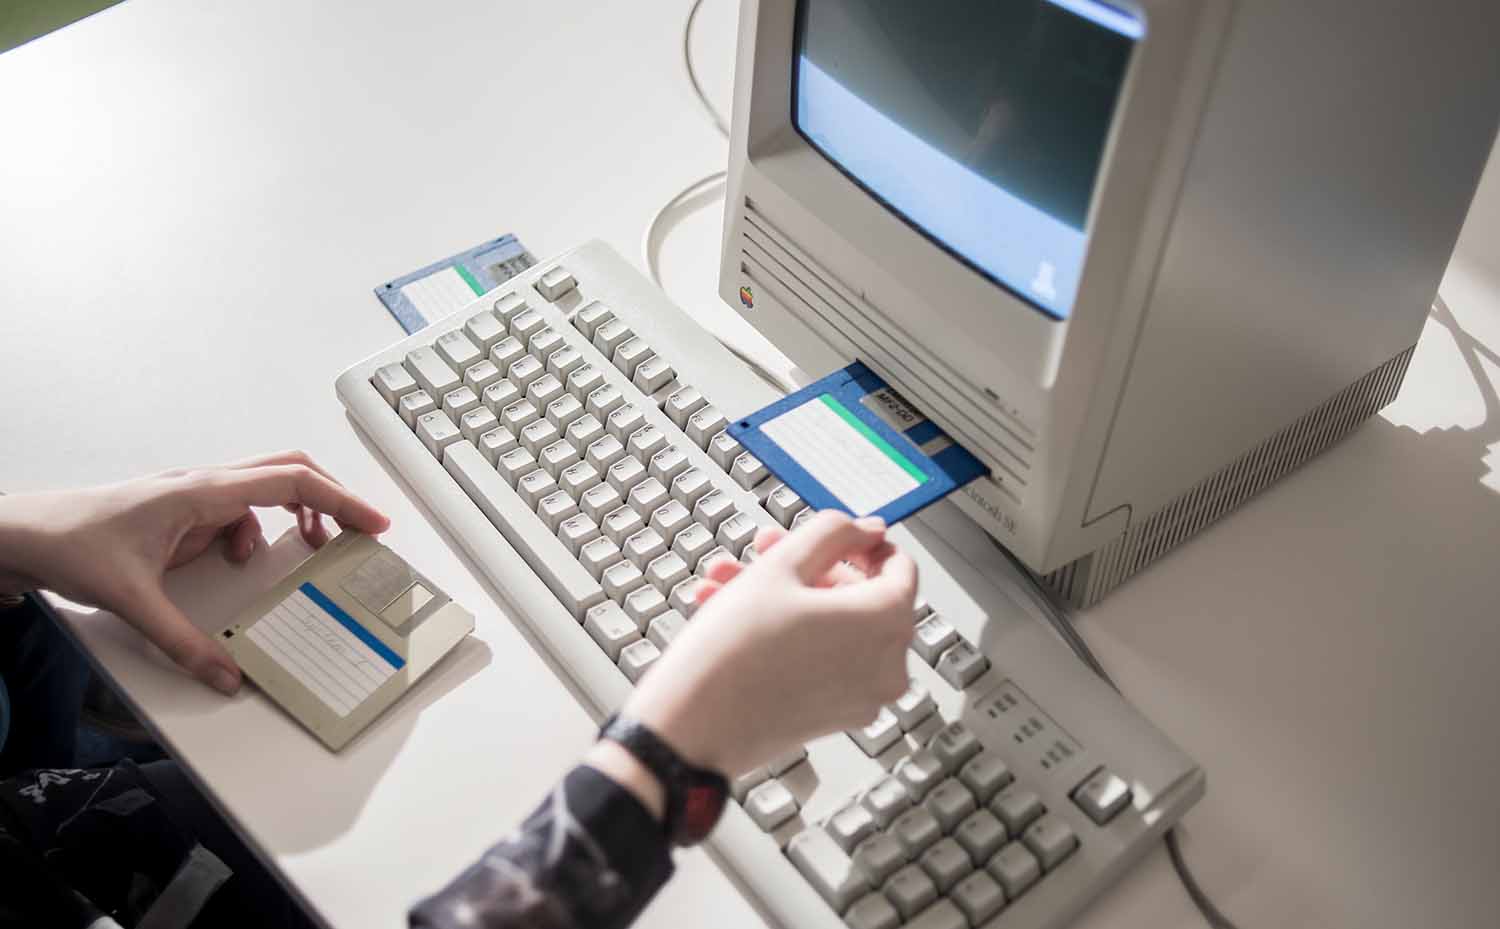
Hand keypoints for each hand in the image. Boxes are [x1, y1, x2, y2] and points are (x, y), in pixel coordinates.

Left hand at [0, 451, 389, 694]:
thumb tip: (228, 676)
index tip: (374, 523)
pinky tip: (241, 560)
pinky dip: (257, 532)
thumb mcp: (132, 600)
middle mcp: (205, 483)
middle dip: (332, 498)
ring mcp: (196, 494)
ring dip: (296, 513)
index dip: (341, 500)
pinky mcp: (185, 511)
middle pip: (290, 471)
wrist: (23, 534)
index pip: (291, 483)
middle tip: (360, 530)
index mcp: (203, 490)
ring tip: (313, 546)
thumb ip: (184, 642)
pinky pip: (240, 512)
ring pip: (267, 488)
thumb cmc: (70, 544)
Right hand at [620, 511, 916, 776]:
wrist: (692, 730)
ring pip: (835, 628)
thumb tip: (866, 529)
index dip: (862, 543)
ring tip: (730, 584)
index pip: (899, 567)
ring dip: (787, 599)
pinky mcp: (836, 717)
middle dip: (809, 569)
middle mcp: (887, 666)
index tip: (835, 537)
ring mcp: (863, 697)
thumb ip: (833, 533)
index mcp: (887, 623)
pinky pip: (824, 661)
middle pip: (861, 597)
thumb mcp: (780, 567)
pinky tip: (736, 618)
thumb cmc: (732, 654)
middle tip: (766, 553)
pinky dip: (791, 635)